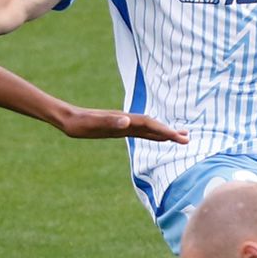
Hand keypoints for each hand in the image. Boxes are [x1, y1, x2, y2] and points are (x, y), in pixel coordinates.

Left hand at [53, 107, 188, 144]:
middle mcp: (127, 121)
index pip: (150, 125)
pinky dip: (152, 134)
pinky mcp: (119, 129)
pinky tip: (156, 137)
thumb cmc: (80, 123)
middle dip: (170, 132)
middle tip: (187, 139)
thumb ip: (110, 122)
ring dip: (164, 132)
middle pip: (154, 126)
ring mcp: (124, 124)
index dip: (164, 131)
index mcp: (125, 120)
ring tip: (180, 136)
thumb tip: (126, 121)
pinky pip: (140, 132)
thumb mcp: (93, 124)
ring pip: (149, 129)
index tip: (179, 137)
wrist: (69, 119)